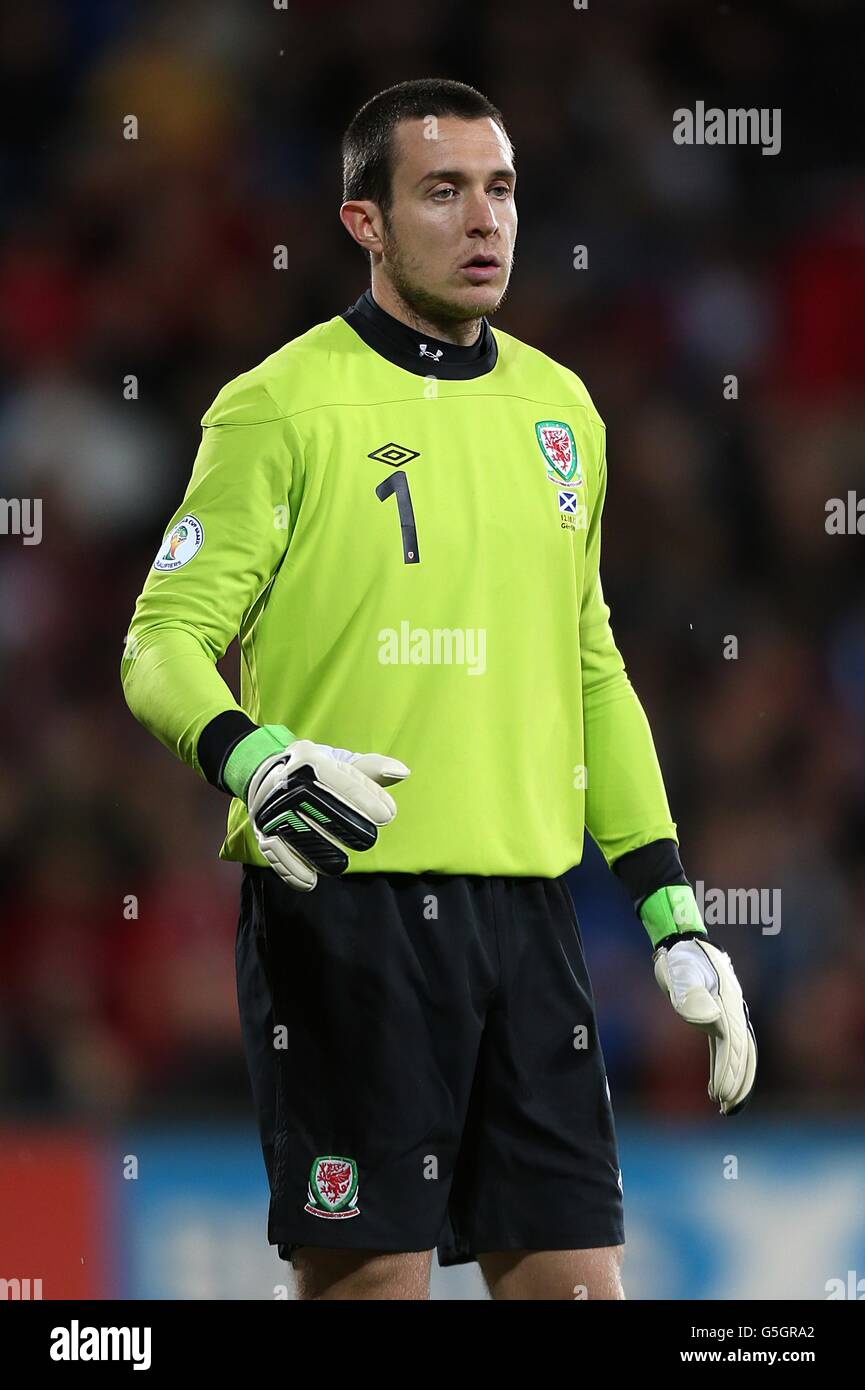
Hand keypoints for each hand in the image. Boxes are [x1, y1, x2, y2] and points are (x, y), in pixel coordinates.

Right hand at [247, 738, 409, 890]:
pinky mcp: (263, 829)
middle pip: (316, 804)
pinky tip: (309, 881)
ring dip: (318, 851)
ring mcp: (272, 808)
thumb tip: (401, 772)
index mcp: (309, 761)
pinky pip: (275, 851)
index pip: (339, 778)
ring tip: (340, 864)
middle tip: (368, 840)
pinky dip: (291, 869)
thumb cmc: (316, 772)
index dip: (364, 796)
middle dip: (344, 824)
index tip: (387, 814)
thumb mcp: (341, 764)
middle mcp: (286, 783)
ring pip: (295, 831)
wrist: (266, 774)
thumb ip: (371, 769)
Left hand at [653, 937, 756, 1114]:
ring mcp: (730, 1014)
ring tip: (726, 1105)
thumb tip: (710, 1020)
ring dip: (737, 1079)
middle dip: (736, 1082)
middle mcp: (735, 1011)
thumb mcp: (680, 972)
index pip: (732, 1045)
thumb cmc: (679, 958)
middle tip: (726, 1108)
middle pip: (742, 1053)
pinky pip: (729, 1048)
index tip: (718, 1094)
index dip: (727, 1071)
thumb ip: (692, 994)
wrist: (682, 942)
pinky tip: (717, 1083)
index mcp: (729, 1003)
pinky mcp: (720, 1017)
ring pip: (740, 1053)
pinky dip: (727, 1066)